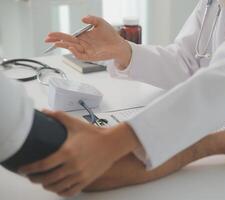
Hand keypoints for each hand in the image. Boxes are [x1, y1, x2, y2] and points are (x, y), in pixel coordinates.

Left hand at [19, 111, 139, 196]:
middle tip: (31, 176)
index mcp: (67, 152)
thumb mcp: (75, 124)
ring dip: (47, 186)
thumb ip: (59, 117)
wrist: (113, 143)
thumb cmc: (94, 133)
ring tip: (43, 182)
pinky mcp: (87, 180)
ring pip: (57, 187)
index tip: (22, 170)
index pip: (42, 165)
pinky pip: (70, 192)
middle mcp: (72, 166)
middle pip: (47, 179)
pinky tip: (58, 188)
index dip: (29, 169)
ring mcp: (80, 175)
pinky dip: (61, 192)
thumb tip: (45, 111)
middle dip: (35, 179)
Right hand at [45, 15, 131, 68]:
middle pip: (67, 42)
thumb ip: (91, 19)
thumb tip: (82, 18)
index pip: (68, 36)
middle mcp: (83, 44)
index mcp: (83, 37)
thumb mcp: (100, 23)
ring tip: (57, 43)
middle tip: (47, 39)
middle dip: (57, 41)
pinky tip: (72, 47)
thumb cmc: (110, 34)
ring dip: (64, 46)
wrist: (119, 44)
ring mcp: (86, 51)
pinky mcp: (91, 56)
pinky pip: (80, 55)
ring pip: (72, 49)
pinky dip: (75, 52)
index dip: (59, 36)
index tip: (50, 34)